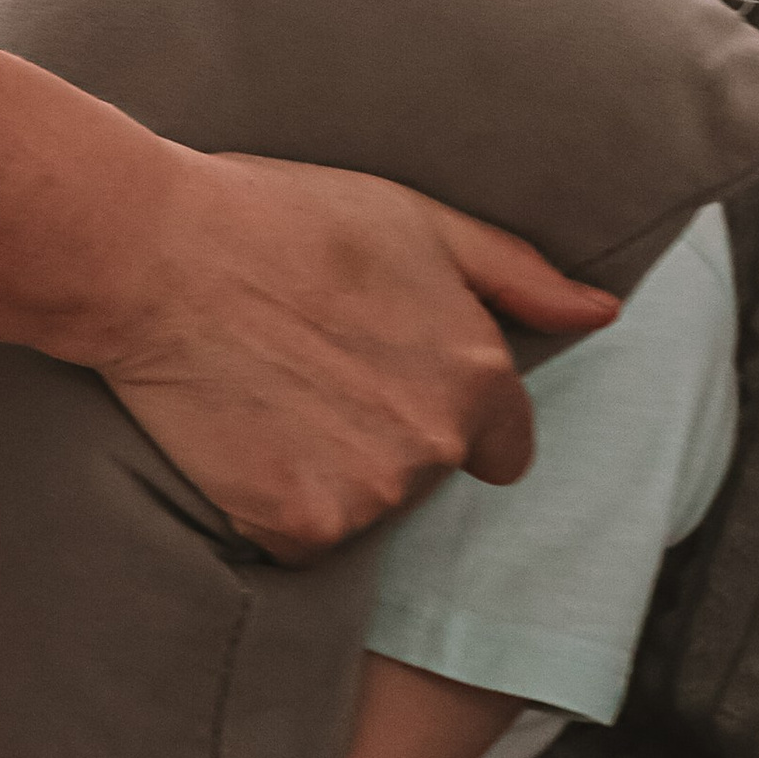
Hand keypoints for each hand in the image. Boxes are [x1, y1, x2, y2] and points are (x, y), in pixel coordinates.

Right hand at [103, 153, 617, 563]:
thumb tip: (606, 314)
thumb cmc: (279, 218)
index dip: (448, 404)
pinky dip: (275, 502)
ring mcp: (368, 497)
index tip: (385, 371)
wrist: (152, 255)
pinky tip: (241, 435)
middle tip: (313, 364)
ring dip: (330, 468)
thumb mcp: (411, 218)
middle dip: (386, 430)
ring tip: (270, 390)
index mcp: (477, 373)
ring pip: (368, 506)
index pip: (504, 440)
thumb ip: (518, 273)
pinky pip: (302, 539)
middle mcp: (436, 445)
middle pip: (431, 469)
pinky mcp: (296, 531)